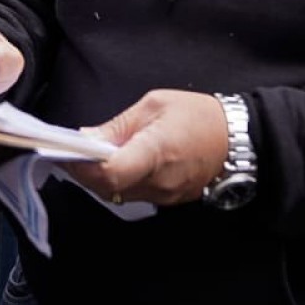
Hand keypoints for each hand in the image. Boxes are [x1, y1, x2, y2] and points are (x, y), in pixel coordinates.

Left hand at [62, 90, 226, 206]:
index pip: (109, 172)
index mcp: (156, 151)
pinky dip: (116, 181)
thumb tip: (85, 138)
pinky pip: (132, 194)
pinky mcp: (167, 200)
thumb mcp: (155, 105)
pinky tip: (112, 163)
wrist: (238, 140)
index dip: (82, 165)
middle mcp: (159, 181)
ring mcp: (164, 195)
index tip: (66, 150)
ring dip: (97, 177)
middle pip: (106, 187)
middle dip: (83, 171)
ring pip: (116, 194)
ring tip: (89, 154)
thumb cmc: (199, 116)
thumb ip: (118, 126)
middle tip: (68, 150)